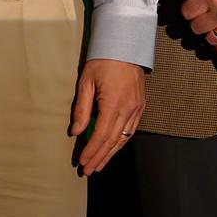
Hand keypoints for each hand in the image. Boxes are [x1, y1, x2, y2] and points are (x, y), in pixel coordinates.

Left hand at [69, 58, 146, 175]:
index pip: (101, 135)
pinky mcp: (141, 106)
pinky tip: (112, 149)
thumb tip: (76, 132)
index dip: (91, 151)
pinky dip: (121, 143)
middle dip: (99, 158)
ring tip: (99, 165)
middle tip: (88, 171)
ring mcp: (137, 108)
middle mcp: (128, 109)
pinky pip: (131, 130)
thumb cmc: (102, 61)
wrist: (126, 46)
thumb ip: (81, 109)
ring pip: (123, 139)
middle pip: (112, 141)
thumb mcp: (86, 82)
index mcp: (113, 103)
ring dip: (110, 154)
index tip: (82, 162)